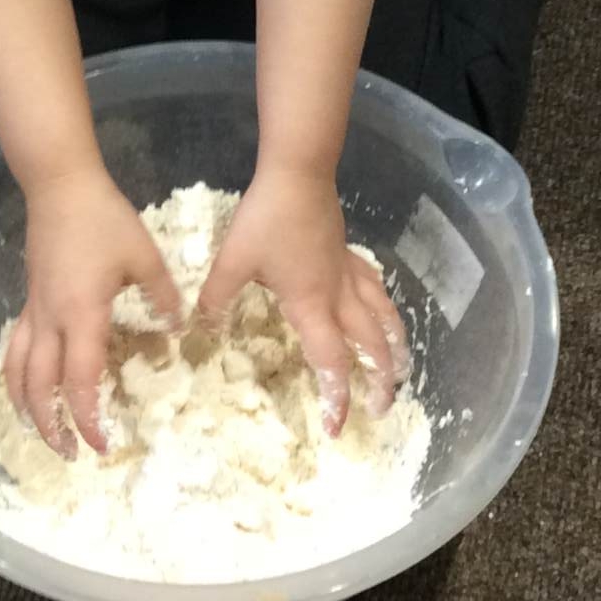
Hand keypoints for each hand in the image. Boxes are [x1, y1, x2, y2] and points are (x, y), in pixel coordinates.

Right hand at [4, 166, 180, 458]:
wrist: (61, 187)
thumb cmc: (104, 220)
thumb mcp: (146, 257)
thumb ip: (163, 296)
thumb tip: (177, 328)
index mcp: (81, 316)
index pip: (80, 382)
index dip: (88, 418)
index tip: (102, 444)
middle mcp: (50, 322)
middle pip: (39, 388)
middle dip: (52, 427)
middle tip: (70, 455)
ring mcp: (34, 312)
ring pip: (18, 372)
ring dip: (27, 407)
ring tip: (40, 431)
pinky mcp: (29, 301)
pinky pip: (15, 349)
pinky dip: (17, 377)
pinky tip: (27, 386)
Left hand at [196, 168, 409, 436]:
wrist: (298, 173)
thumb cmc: (266, 218)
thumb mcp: (233, 261)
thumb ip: (216, 299)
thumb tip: (197, 330)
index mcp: (312, 305)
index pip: (332, 361)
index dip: (338, 397)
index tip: (337, 427)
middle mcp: (339, 296)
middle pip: (371, 347)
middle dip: (380, 382)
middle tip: (379, 410)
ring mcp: (349, 275)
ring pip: (384, 319)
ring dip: (395, 349)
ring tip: (403, 370)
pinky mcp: (350, 256)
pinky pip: (376, 291)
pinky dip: (386, 310)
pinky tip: (383, 314)